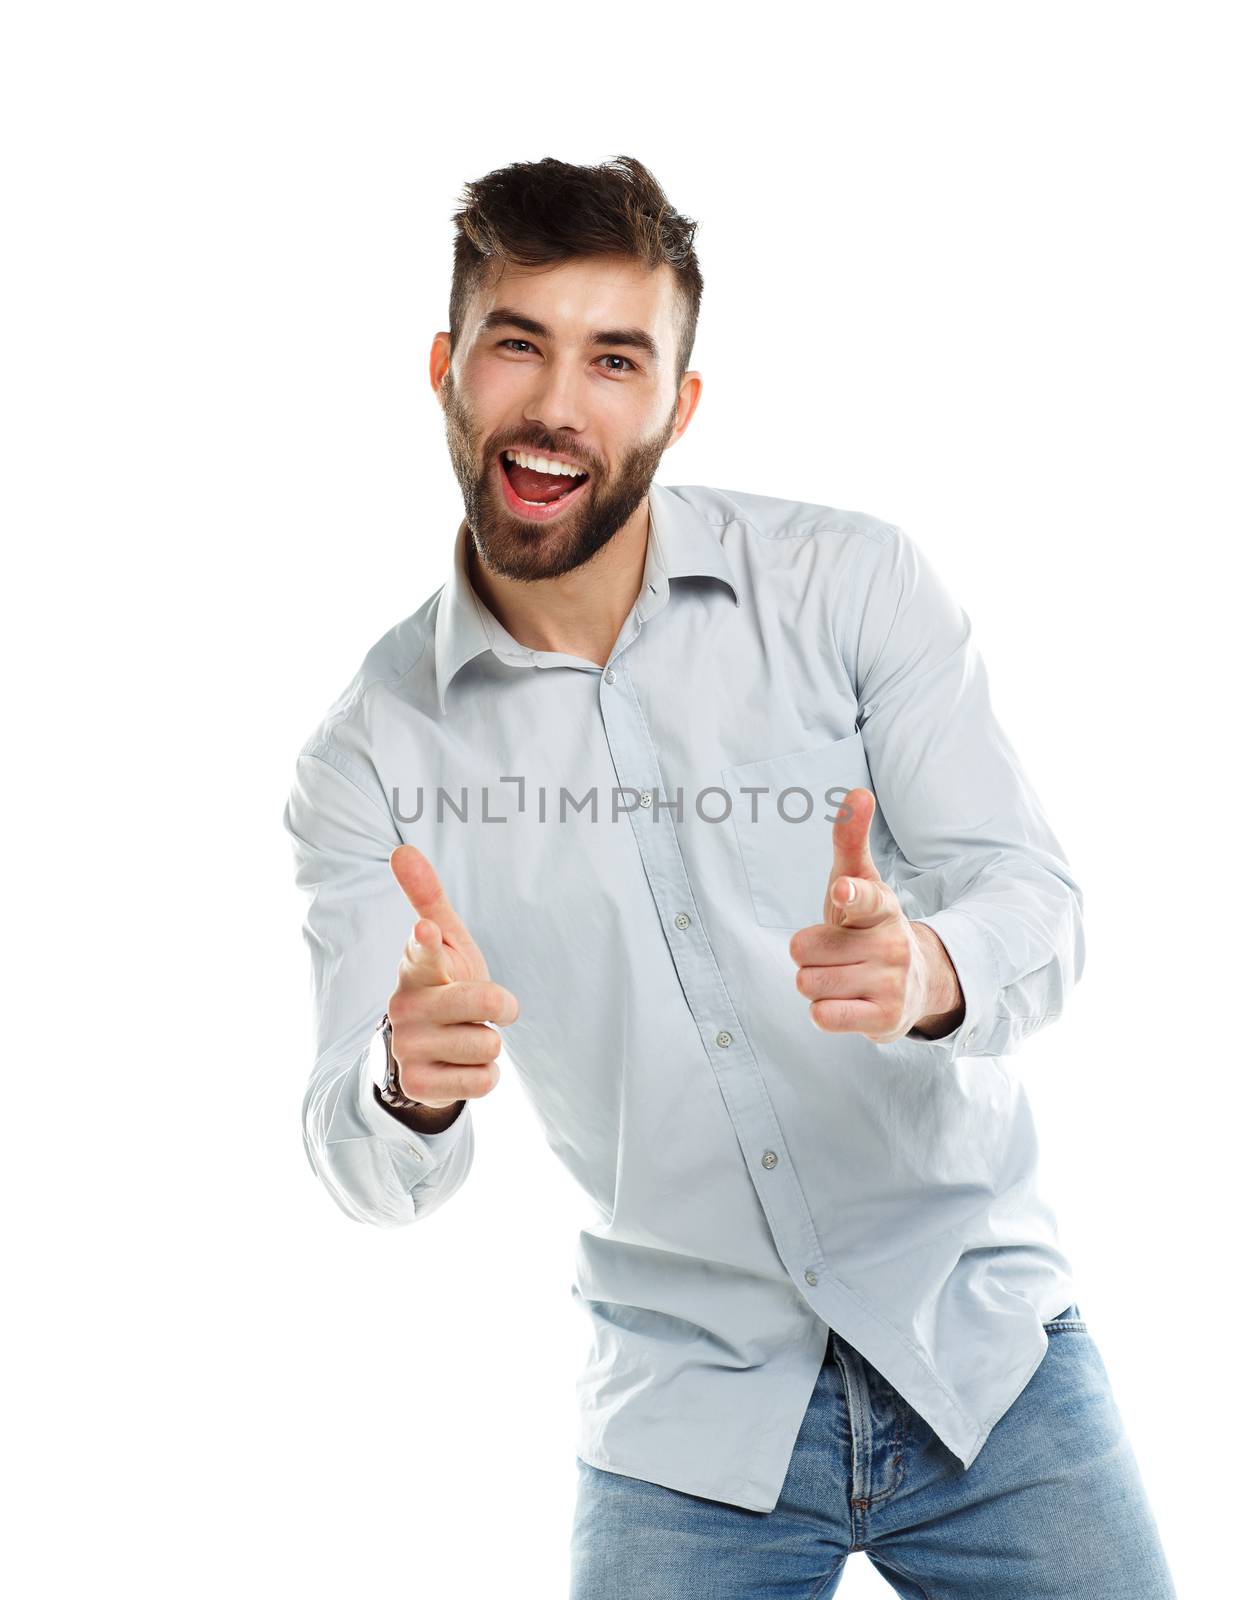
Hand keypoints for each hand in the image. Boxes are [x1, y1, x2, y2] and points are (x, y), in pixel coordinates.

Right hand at [386, 845, 519, 1107]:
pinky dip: (484, 1076)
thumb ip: (428, 897)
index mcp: (416, 967)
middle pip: (484, 1001)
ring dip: (488, 1043)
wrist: (427, 1047)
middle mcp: (405, 1007)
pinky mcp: (418, 1085)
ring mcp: (408, 1048)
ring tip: (466, 1037)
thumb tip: (402, 849)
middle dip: (500, 1005)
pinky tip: (462, 1067)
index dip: (429, 944)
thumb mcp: (446, 940)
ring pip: (488, 1044)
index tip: (429, 933)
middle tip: (487, 1007)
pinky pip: (483, 1081)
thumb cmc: (444, 982)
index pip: (423, 953)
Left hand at [787, 787, 962, 1042]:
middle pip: (804, 950)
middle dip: (808, 954)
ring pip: (808, 984)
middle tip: (834, 953)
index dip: (849, 894)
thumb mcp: (858, 880)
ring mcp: (890, 982)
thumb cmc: (867, 924)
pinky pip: (823, 1016)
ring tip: (842, 977)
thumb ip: (850, 839)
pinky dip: (823, 1011)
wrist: (913, 982)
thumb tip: (858, 792)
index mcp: (881, 905)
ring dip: (814, 983)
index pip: (863, 897)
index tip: (841, 890)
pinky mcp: (884, 1019)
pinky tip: (845, 1003)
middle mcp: (891, 943)